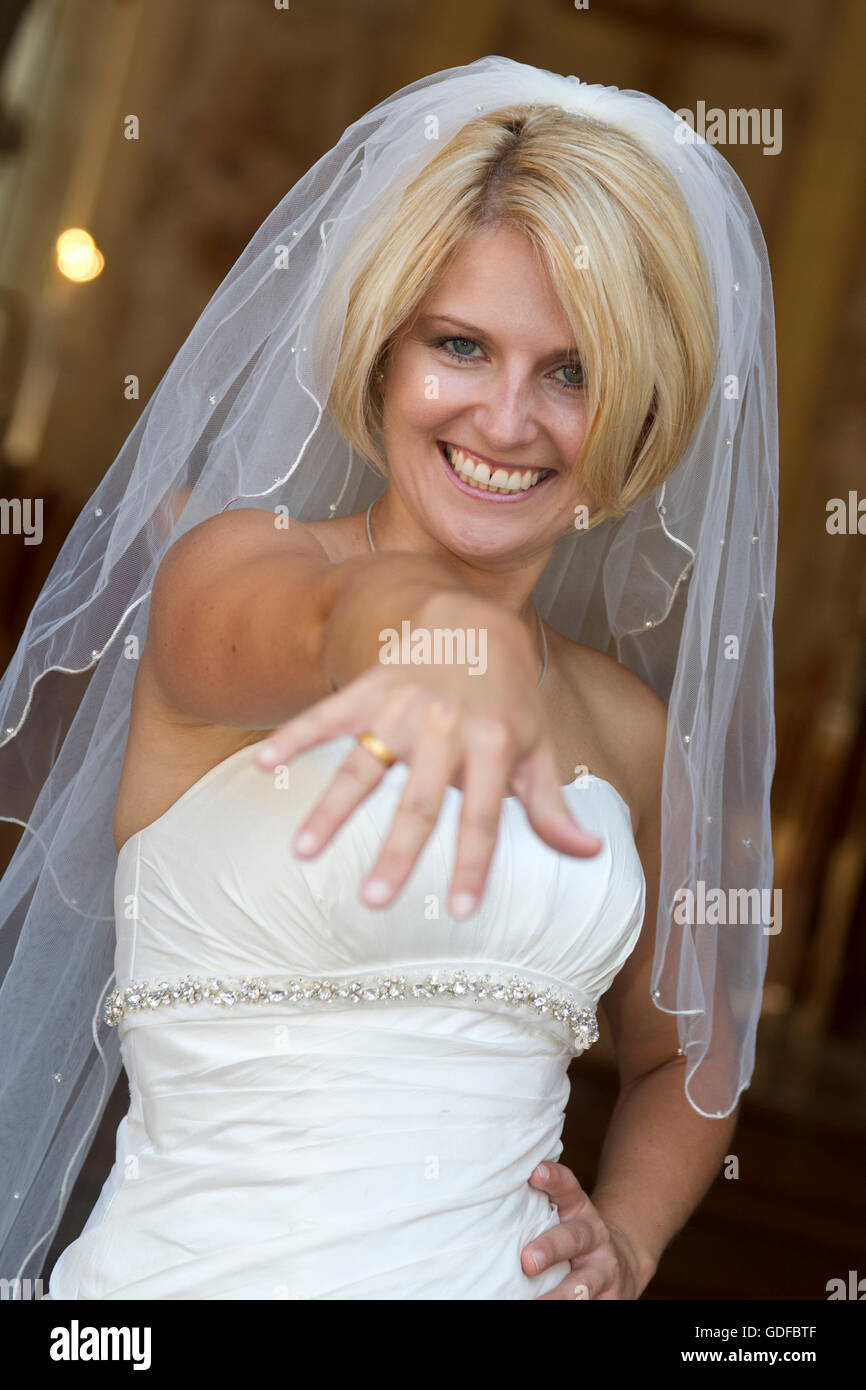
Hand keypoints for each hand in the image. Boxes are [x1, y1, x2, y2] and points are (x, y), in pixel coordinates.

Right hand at [255, 598, 601, 916]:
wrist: (474, 617)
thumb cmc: (509, 695)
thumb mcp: (538, 744)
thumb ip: (551, 805)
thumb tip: (591, 855)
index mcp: (495, 744)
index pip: (485, 816)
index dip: (475, 863)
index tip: (462, 911)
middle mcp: (449, 726)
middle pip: (419, 800)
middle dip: (397, 853)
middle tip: (373, 901)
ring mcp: (404, 705)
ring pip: (364, 764)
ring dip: (332, 809)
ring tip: (303, 852)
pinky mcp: (370, 686)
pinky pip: (328, 713)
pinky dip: (295, 736)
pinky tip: (264, 764)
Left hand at [522, 1161, 648, 1299]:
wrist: (619, 1263)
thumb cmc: (571, 1237)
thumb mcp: (560, 1215)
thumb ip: (534, 1208)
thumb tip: (482, 1204)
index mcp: (577, 1208)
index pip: (567, 1187)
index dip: (553, 1178)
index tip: (535, 1172)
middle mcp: (593, 1234)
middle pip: (573, 1237)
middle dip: (550, 1248)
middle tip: (527, 1261)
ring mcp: (604, 1268)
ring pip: (583, 1283)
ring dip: (559, 1296)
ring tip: (536, 1304)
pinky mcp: (612, 1296)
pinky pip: (590, 1304)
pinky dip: (568, 1306)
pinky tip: (547, 1306)